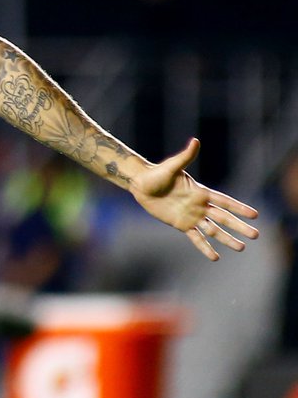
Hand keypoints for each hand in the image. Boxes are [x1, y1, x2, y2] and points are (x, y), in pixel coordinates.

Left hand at [130, 138, 258, 259]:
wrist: (141, 184)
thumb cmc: (156, 173)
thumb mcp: (172, 166)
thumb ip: (185, 156)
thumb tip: (195, 141)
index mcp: (201, 192)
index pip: (224, 201)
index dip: (239, 208)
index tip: (254, 214)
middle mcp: (200, 205)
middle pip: (224, 218)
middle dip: (239, 226)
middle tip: (255, 235)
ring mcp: (192, 216)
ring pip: (213, 230)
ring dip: (227, 239)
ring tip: (241, 248)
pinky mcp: (181, 224)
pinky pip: (196, 237)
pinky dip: (205, 246)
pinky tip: (215, 256)